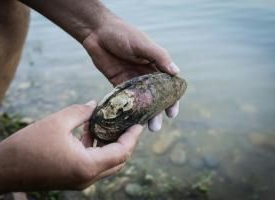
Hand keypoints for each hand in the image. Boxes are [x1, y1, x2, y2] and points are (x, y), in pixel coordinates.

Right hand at [0, 101, 142, 195]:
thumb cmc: (28, 145)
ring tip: (109, 124)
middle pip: (118, 161)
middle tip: (128, 123)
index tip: (138, 123)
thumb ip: (81, 112)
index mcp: (87, 166)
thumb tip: (95, 104)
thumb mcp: (58, 122)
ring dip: (111, 145)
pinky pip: (94, 165)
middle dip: (126, 142)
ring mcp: (80, 181)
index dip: (132, 137)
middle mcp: (87, 178)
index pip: (121, 152)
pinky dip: (97, 150)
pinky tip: (91, 132)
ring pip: (107, 164)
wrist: (4, 169)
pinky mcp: (73, 179)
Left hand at [83, 17, 179, 131]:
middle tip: (155, 127)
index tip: (172, 113)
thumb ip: (159, 57)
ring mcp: (132, 81)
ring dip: (143, 115)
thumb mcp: (142, 44)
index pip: (168, 86)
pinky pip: (125, 99)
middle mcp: (146, 75)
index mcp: (156, 65)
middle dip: (157, 112)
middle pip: (155, 98)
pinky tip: (129, 121)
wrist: (97, 33)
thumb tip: (177, 72)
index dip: (172, 100)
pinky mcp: (119, 84)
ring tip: (144, 128)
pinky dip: (128, 110)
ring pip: (141, 101)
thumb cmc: (123, 34)